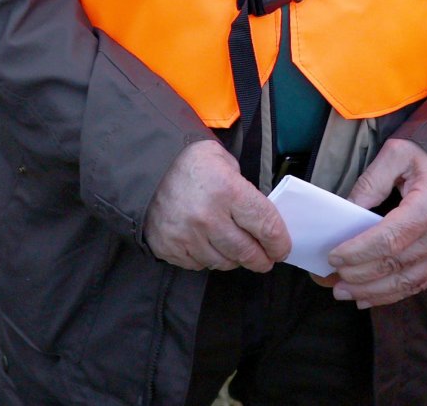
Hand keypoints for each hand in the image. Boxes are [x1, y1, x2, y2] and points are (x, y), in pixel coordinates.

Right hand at [146, 139, 289, 272]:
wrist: (144, 168)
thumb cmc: (190, 163)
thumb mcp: (223, 161)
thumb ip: (246, 190)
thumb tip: (263, 220)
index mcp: (226, 190)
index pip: (266, 226)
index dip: (280, 243)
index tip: (282, 248)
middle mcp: (207, 216)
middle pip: (247, 252)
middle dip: (262, 259)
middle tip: (265, 258)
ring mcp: (186, 235)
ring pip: (225, 263)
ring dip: (234, 259)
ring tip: (234, 248)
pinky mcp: (170, 248)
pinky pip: (200, 265)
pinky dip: (207, 258)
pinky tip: (207, 243)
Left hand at [325, 139, 426, 306]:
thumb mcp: (398, 154)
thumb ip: (370, 183)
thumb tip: (346, 212)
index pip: (389, 239)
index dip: (358, 252)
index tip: (333, 257)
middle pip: (395, 263)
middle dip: (359, 275)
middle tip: (330, 279)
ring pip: (406, 280)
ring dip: (372, 291)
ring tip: (344, 293)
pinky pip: (418, 282)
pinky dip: (392, 293)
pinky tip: (369, 297)